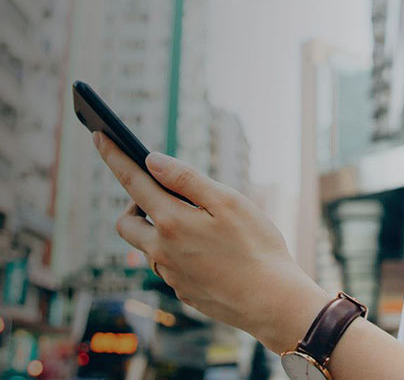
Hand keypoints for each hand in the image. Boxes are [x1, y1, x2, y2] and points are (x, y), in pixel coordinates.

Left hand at [92, 131, 331, 352]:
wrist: (272, 301)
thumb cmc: (256, 245)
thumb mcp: (227, 201)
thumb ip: (186, 179)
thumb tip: (151, 160)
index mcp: (171, 222)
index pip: (132, 181)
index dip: (114, 156)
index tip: (97, 134)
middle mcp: (161, 251)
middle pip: (127, 222)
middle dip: (136, 204)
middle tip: (166, 193)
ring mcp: (170, 276)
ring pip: (149, 246)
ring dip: (160, 228)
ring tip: (199, 221)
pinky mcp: (183, 292)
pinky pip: (169, 265)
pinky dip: (178, 250)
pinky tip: (212, 250)